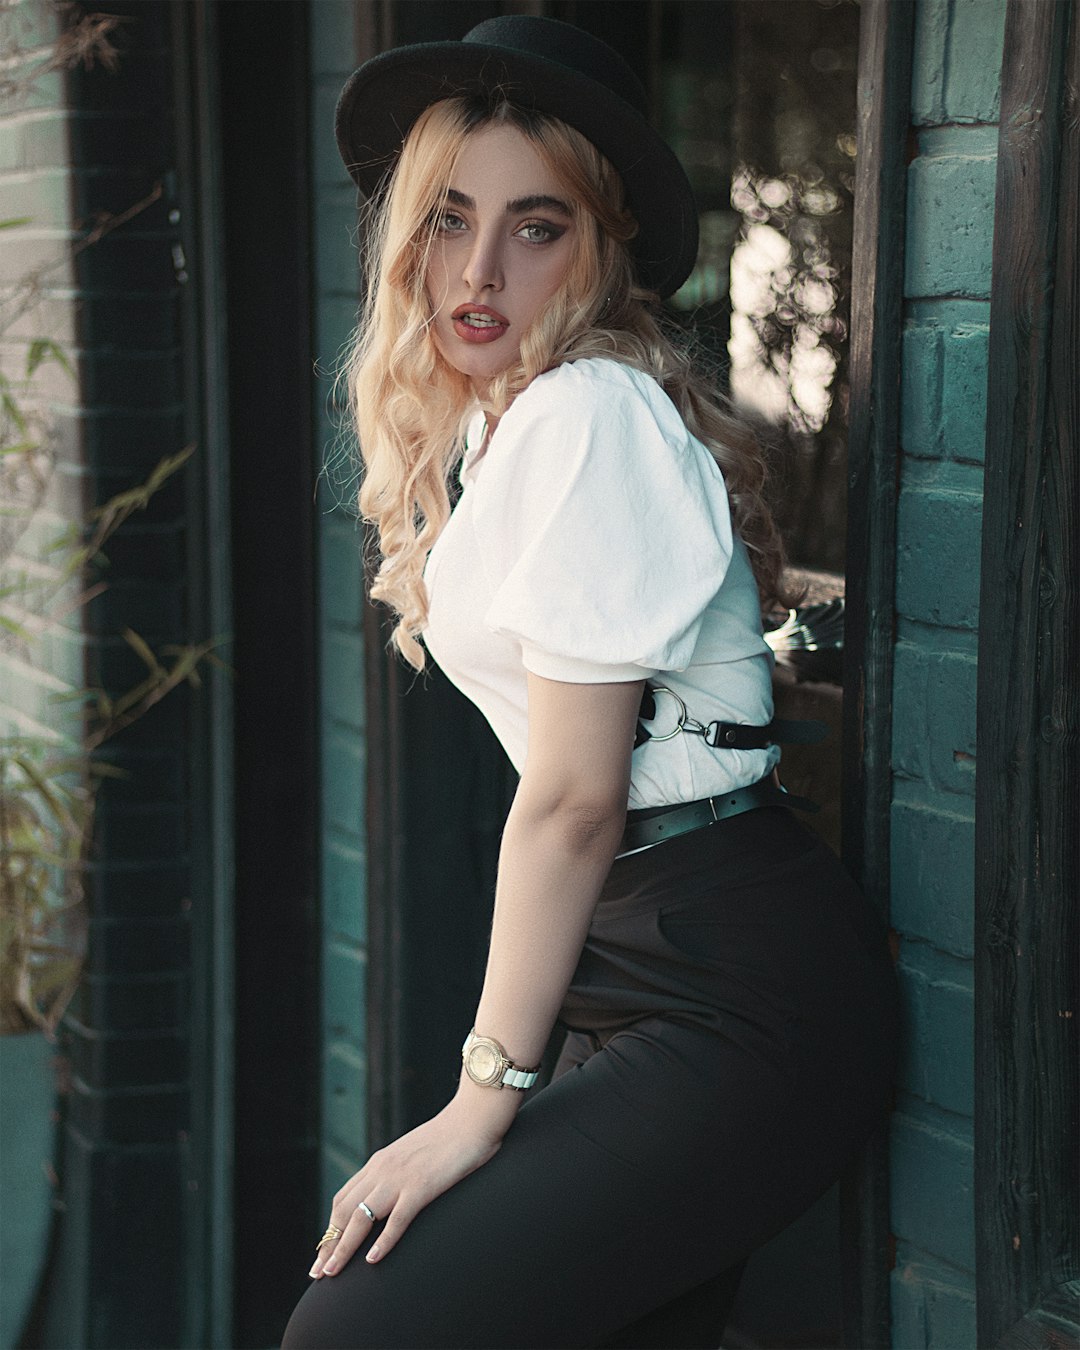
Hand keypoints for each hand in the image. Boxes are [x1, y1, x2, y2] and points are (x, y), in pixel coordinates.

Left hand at [309, 1093, 511, 1275]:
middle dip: (328, 1244)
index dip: (330, 1228)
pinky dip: (382, 1241)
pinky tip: (373, 1260)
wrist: (471, 1119)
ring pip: (361, 1218)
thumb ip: (395, 1172)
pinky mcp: (422, 1187)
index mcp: (379, 1162)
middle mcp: (382, 1169)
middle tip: (317, 1272)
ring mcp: (400, 1178)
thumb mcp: (411, 1154)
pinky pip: (397, 1219)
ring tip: (331, 1272)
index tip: (322, 1252)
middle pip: (344, 1211)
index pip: (343, 1199)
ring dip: (343, 1248)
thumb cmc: (448, 1138)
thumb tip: (387, 1196)